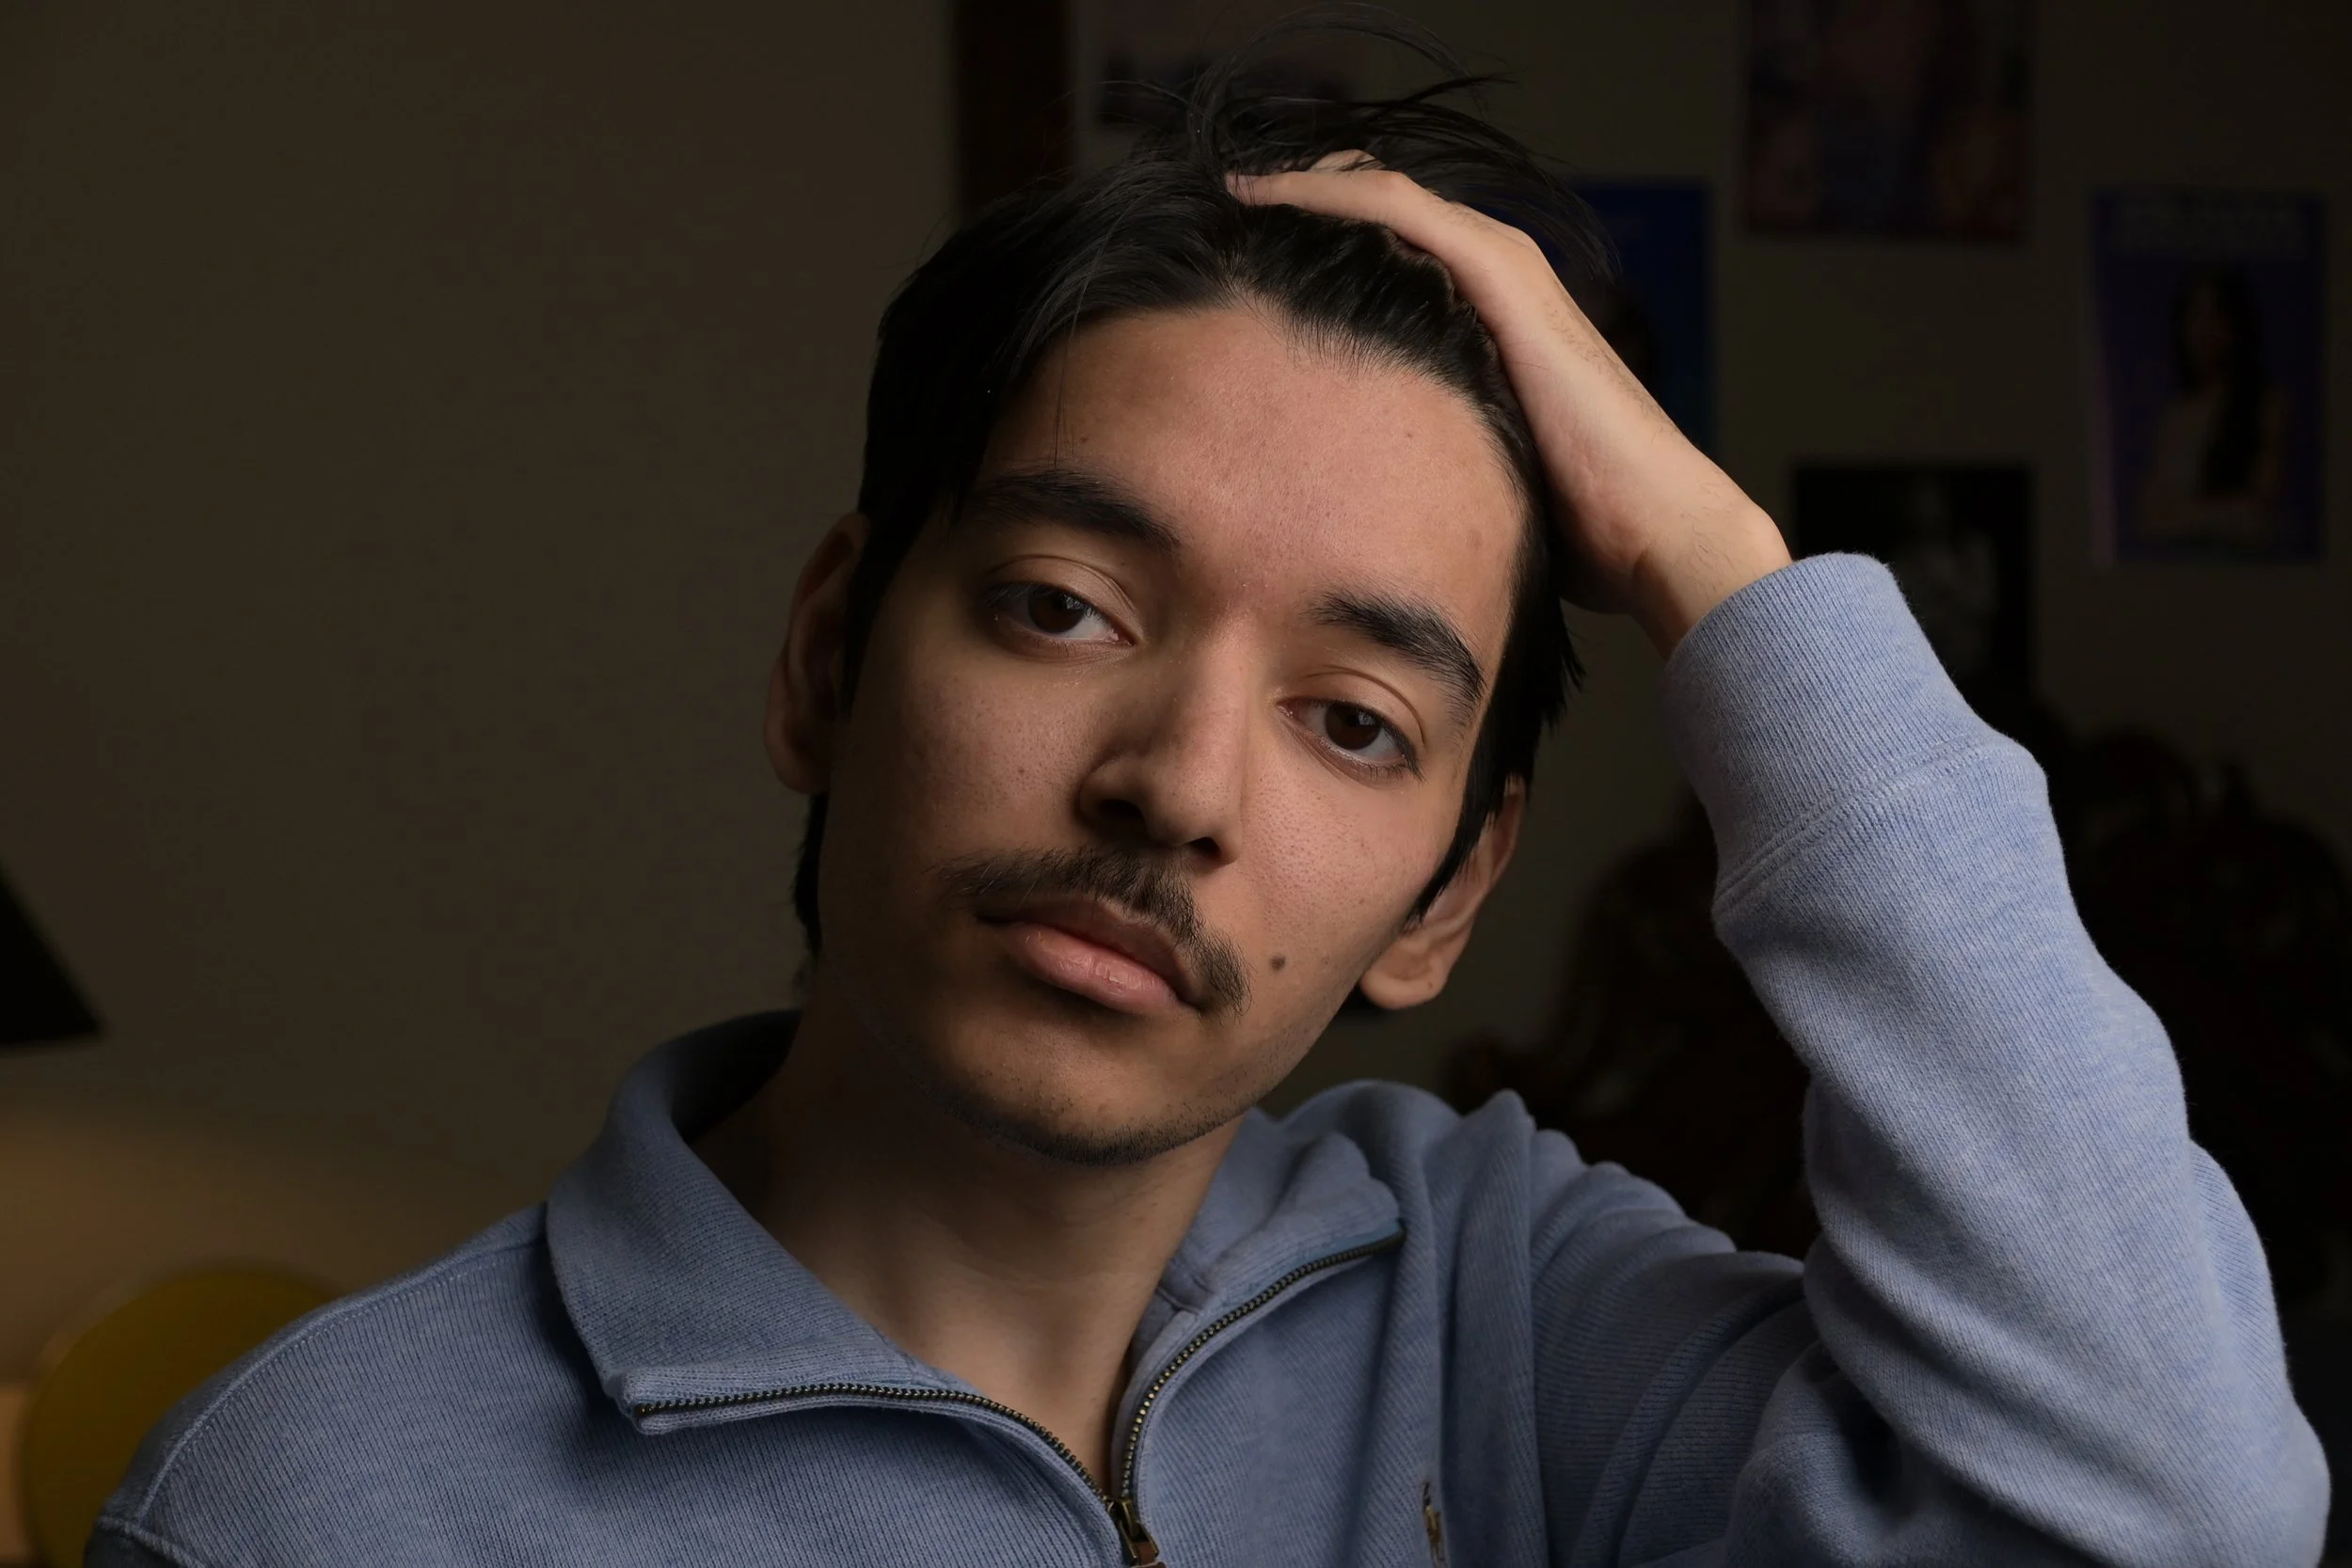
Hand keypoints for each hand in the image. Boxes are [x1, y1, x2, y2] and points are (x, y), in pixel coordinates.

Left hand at [1231, 158, 1790, 653]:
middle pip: (1387, 212)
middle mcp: (1505, 284)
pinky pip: (1402, 212)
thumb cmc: (1584, 530)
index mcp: (1497, 325)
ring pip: (1389, 196)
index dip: (1326, 242)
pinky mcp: (1506, 280)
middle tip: (1232, 213)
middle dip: (1309, 205)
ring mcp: (1510, 275)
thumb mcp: (1483, 473)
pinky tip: (1273, 194)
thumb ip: (1438, 456)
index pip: (1400, 257)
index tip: (1251, 260)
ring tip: (1239, 189)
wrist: (1659, 533)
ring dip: (1310, 185)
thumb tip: (1367, 504)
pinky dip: (1334, 194)